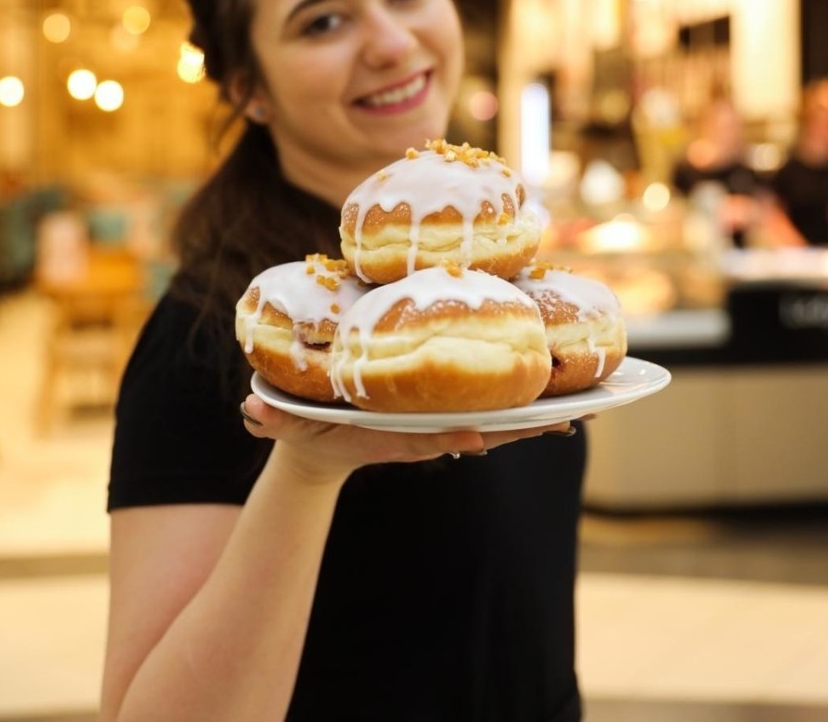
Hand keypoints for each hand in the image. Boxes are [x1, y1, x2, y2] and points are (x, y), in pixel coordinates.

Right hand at [239, 393, 574, 483]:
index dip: (475, 434)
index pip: (440, 434)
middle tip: (580, 412)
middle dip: (529, 422)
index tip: (506, 432)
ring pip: (493, 416)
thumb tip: (247, 411)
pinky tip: (544, 382)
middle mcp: (424, 430)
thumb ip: (268, 418)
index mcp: (395, 434)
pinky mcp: (437, 409)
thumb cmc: (304, 434)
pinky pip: (483, 402)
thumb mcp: (287, 426)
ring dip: (533, 410)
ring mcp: (434, 422)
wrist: (314, 445)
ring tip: (580, 399)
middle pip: (485, 427)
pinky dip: (514, 396)